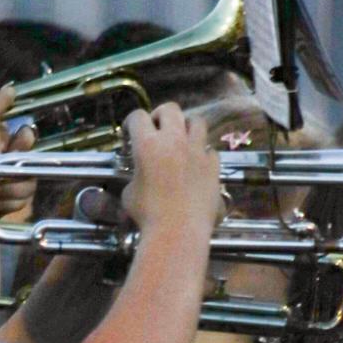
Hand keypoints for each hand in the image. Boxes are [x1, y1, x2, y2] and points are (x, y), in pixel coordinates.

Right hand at [119, 104, 221, 237]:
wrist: (179, 232)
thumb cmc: (148, 215)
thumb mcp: (129, 194)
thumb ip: (135, 176)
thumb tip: (139, 177)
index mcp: (148, 144)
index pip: (138, 116)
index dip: (132, 122)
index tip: (130, 133)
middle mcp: (174, 141)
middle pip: (170, 109)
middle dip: (160, 115)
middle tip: (156, 129)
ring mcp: (197, 151)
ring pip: (196, 122)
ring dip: (186, 127)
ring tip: (180, 141)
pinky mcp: (213, 166)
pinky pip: (210, 149)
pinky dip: (202, 153)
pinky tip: (196, 164)